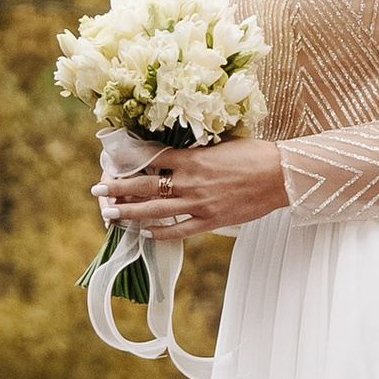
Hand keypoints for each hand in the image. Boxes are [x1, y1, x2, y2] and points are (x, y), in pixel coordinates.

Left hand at [97, 136, 291, 243]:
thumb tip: (179, 153)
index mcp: (192, 158)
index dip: (129, 162)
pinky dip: (160, 232)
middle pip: (145, 184)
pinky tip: (146, 233)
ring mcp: (199, 203)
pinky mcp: (211, 220)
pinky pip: (179, 229)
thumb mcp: (222, 145)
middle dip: (118, 188)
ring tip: (110, 214)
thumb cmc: (256, 155)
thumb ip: (198, 151)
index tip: (112, 164)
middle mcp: (190, 180)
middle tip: (96, 190)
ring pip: (155, 209)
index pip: (151, 158)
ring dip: (129, 212)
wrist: (281, 175)